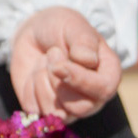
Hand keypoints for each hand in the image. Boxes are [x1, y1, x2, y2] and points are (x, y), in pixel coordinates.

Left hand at [9, 7, 121, 121]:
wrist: (33, 34)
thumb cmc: (60, 29)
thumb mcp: (73, 26)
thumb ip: (83, 41)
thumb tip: (87, 60)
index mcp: (108, 74)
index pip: (103, 89)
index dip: (80, 80)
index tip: (59, 65)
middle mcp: (92, 97)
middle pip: (79, 108)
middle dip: (57, 81)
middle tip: (51, 54)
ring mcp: (69, 108)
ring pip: (55, 110)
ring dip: (42, 79)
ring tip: (45, 61)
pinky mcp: (46, 111)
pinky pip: (35, 109)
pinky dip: (29, 87)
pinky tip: (36, 73)